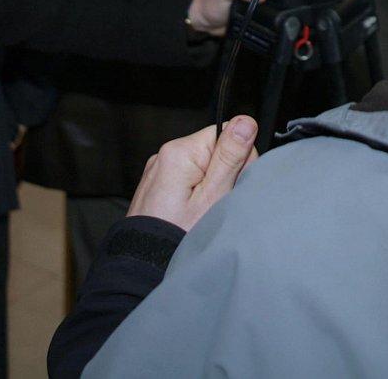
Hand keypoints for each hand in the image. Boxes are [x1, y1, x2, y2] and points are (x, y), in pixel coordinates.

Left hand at [127, 116, 259, 230]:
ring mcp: (158, 172)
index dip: (238, 159)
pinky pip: (185, 180)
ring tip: (202, 213)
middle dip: (223, 175)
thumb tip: (245, 121)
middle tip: (216, 204)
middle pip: (213, 150)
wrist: (143, 265)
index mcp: (179, 152)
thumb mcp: (213, 197)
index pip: (226, 133)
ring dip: (209, 186)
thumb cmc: (178, 235)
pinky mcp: (156, 187)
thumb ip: (229, 157)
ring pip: (201, 167)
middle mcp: (165, 156)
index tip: (232, 184)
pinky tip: (191, 215)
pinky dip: (194, 195)